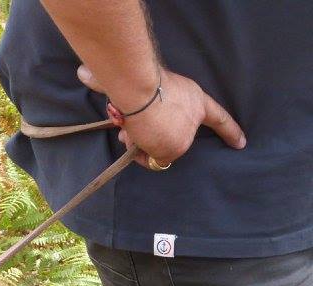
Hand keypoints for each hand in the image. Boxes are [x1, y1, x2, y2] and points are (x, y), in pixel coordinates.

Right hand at [77, 65, 246, 168]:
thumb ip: (143, 101)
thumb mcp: (151, 89)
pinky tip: (131, 139)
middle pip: (175, 136)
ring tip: (129, 130)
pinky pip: (151, 159)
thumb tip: (89, 80)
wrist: (144, 93)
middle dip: (151, 137)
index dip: (230, 130)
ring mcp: (186, 135)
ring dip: (139, 142)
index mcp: (196, 99)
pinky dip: (138, 153)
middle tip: (131, 131)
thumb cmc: (144, 83)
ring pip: (159, 147)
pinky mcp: (174, 150)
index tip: (241, 143)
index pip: (218, 116)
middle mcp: (194, 119)